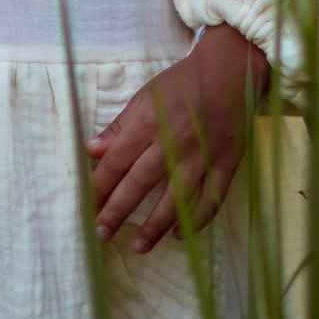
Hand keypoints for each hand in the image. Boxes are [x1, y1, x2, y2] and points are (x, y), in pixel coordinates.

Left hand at [85, 27, 272, 252]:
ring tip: (138, 246)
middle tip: (102, 233)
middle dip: (118, 211)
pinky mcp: (226, 164)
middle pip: (140, 183)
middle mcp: (174, 142)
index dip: (100, 187)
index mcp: (149, 122)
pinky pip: (211, 199)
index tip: (87, 207)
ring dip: (155, 226)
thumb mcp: (144, 97)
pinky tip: (181, 235)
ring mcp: (203, 156)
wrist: (231, 72)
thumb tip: (91, 152)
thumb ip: (119, 128)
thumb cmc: (182, 84)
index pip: (117, 162)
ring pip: (176, 199)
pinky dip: (197, 220)